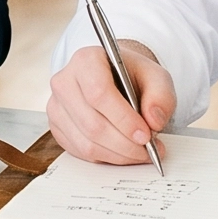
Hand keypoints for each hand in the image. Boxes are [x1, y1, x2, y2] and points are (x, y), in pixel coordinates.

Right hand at [47, 39, 173, 163]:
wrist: (115, 79)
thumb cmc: (132, 76)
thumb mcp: (156, 77)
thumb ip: (161, 96)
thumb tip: (154, 121)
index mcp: (86, 60)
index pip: (99, 93)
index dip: (123, 119)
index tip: (145, 135)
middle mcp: (64, 82)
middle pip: (92, 123)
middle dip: (125, 144)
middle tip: (149, 149)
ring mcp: (56, 106)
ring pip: (87, 143)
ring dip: (119, 155)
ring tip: (141, 153)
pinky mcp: (57, 127)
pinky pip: (81, 152)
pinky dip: (107, 157)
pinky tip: (123, 152)